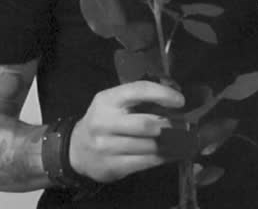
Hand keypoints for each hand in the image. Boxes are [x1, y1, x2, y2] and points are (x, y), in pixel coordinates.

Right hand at [69, 81, 184, 182]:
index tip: (180, 101)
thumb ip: (137, 101)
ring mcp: (106, 146)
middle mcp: (104, 122)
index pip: (138, 90)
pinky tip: (170, 154)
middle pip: (145, 124)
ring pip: (148, 146)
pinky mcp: (112, 166)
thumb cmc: (104, 122)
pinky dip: (162, 158)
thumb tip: (174, 103)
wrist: (76, 150)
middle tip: (181, 126)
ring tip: (181, 141)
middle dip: (167, 126)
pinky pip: (145, 162)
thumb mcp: (112, 104)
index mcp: (107, 100)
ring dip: (169, 144)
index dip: (162, 94)